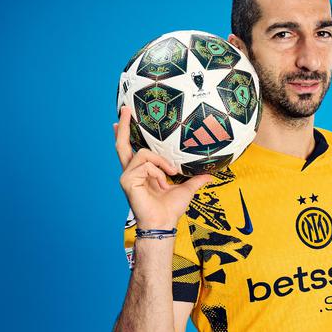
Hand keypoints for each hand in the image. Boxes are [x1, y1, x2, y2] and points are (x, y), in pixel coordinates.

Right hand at [114, 106, 213, 227]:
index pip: (130, 149)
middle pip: (122, 144)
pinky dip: (158, 173)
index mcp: (141, 172)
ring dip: (161, 164)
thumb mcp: (186, 189)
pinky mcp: (127, 180)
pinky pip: (147, 165)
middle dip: (124, 126)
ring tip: (169, 177)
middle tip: (126, 109)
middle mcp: (131, 171)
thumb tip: (210, 175)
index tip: (122, 119)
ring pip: (145, 153)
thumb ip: (195, 179)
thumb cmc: (171, 209)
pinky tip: (161, 184)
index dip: (125, 134)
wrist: (164, 222)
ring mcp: (127, 175)